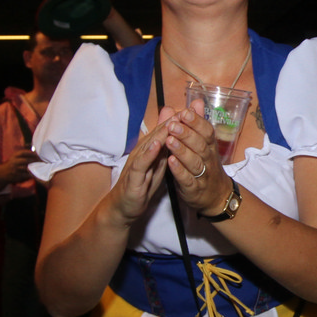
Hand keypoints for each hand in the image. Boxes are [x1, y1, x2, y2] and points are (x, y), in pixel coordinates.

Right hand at [0, 148, 40, 185]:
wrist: (3, 173)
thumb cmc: (13, 163)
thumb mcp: (16, 156)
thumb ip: (25, 153)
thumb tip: (35, 149)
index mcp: (15, 156)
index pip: (23, 153)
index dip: (31, 153)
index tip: (38, 154)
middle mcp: (14, 162)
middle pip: (26, 160)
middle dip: (35, 161)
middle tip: (43, 161)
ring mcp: (16, 170)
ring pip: (27, 168)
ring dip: (35, 168)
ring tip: (42, 167)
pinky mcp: (17, 176)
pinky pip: (27, 175)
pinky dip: (32, 174)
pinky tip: (38, 173)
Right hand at [100, 112, 177, 226]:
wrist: (124, 206)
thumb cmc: (142, 184)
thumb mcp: (158, 165)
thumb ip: (167, 150)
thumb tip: (178, 136)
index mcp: (150, 149)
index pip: (165, 132)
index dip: (178, 121)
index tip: (192, 110)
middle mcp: (142, 151)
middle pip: (158, 134)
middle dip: (172, 122)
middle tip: (186, 111)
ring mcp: (136, 162)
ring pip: (149, 144)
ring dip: (161, 133)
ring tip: (173, 122)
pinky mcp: (133, 176)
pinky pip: (141, 163)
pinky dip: (149, 153)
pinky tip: (156, 145)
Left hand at [161, 105, 230, 216]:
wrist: (216, 196)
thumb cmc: (206, 165)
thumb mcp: (204, 144)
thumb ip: (197, 123)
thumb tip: (196, 102)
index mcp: (210, 146)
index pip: (207, 131)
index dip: (197, 122)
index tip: (185, 112)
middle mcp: (208, 159)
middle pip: (200, 145)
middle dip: (187, 134)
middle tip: (173, 125)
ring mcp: (202, 175)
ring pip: (194, 162)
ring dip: (181, 151)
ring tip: (169, 141)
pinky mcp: (194, 189)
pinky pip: (187, 180)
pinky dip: (179, 171)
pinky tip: (170, 162)